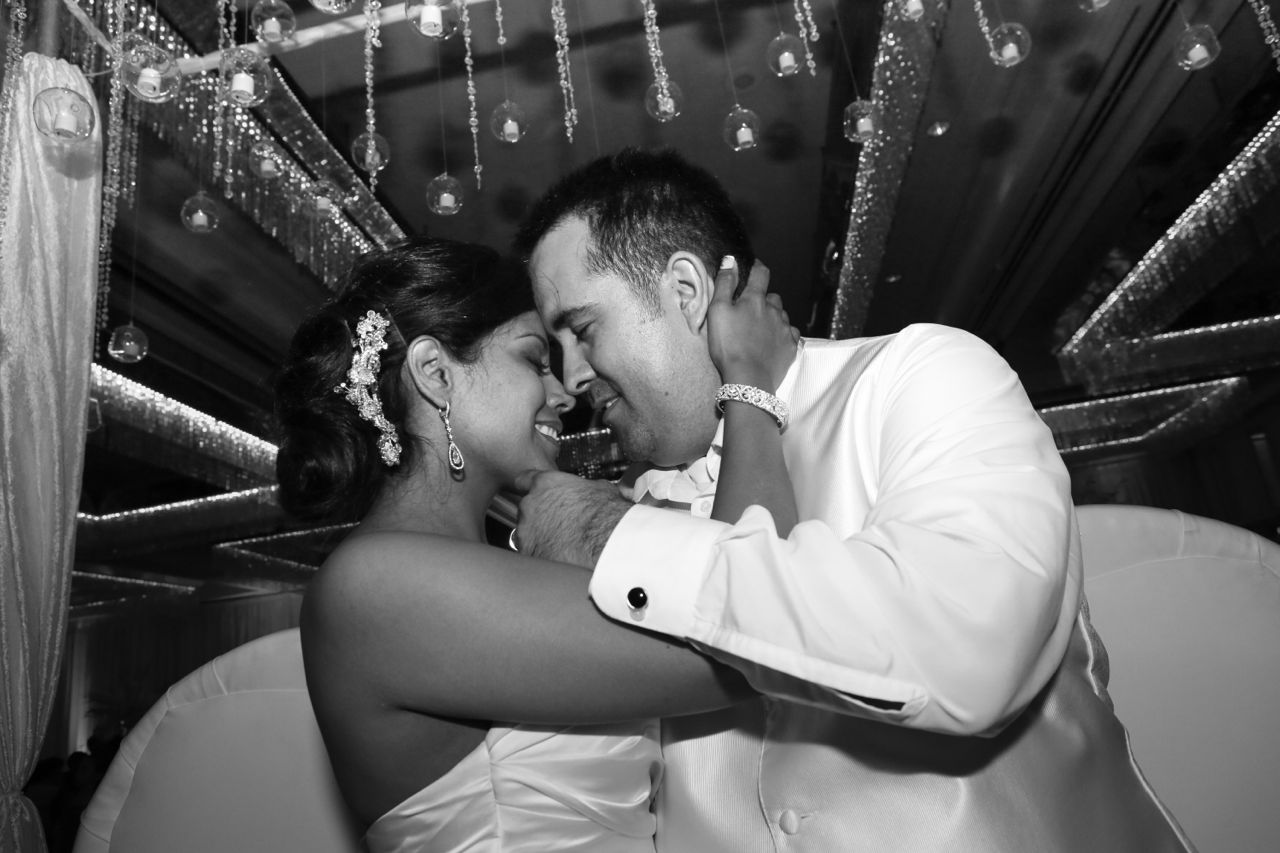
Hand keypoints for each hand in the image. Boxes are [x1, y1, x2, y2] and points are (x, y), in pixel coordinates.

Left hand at [512, 470, 632, 566]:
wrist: (606, 544)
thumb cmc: (605, 516)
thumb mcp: (600, 490)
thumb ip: (583, 488)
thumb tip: (590, 492)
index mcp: (545, 484)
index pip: (524, 480)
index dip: (531, 488)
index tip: (537, 495)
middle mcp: (530, 505)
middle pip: (527, 509)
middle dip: (540, 517)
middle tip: (561, 524)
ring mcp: (526, 531)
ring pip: (526, 534)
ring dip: (541, 537)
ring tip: (564, 544)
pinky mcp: (529, 554)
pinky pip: (532, 553)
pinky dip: (543, 555)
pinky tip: (561, 557)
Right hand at [707, 257, 799, 391]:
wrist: (748, 378)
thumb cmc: (728, 344)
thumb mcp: (717, 311)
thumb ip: (724, 284)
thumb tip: (730, 260)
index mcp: (755, 299)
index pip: (761, 274)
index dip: (757, 267)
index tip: (754, 267)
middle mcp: (774, 310)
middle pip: (773, 297)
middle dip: (764, 299)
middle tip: (751, 311)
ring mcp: (785, 328)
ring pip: (782, 315)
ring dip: (773, 317)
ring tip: (760, 330)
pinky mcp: (791, 346)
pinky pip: (790, 333)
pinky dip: (783, 334)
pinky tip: (773, 342)